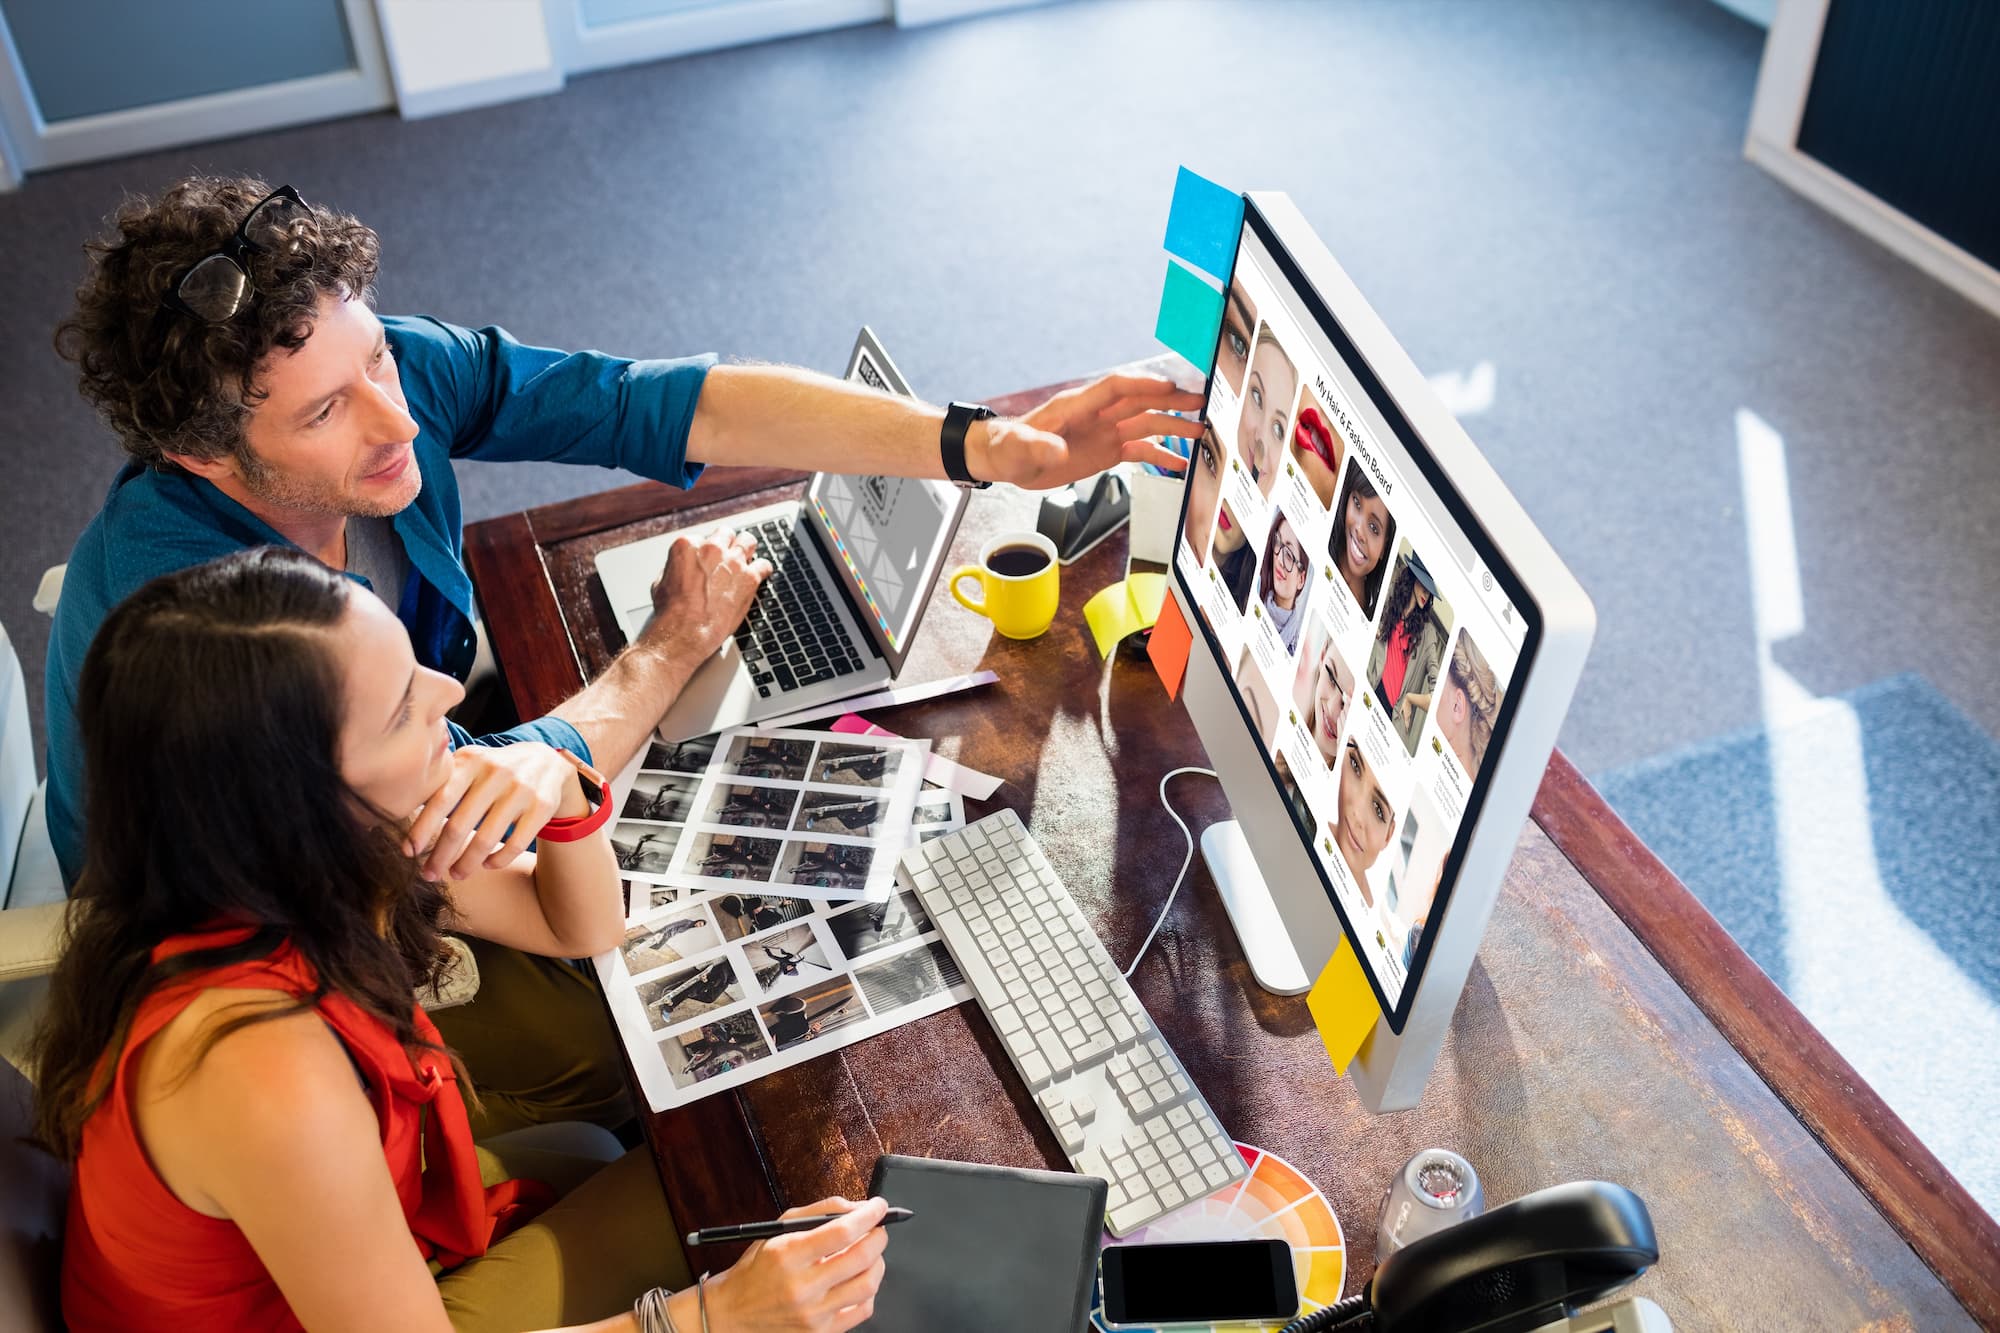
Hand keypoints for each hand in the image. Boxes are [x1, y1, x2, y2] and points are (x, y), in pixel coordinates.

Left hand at [404, 743, 574, 880]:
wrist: (547, 760)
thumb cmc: (494, 771)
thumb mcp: (470, 765)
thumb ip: (444, 782)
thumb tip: (399, 815)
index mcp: (471, 761)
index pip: (439, 801)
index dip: (421, 830)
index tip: (409, 853)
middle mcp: (496, 772)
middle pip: (459, 825)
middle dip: (440, 856)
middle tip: (429, 874)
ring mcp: (522, 788)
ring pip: (486, 839)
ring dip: (466, 864)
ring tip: (456, 875)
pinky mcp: (542, 805)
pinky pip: (515, 843)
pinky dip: (498, 860)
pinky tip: (487, 865)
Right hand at [641, 526, 772, 666]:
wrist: (686, 630)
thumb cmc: (672, 612)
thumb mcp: (661, 582)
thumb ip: (676, 568)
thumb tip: (681, 569)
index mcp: (688, 545)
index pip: (701, 538)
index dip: (705, 552)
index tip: (707, 562)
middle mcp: (712, 548)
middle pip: (726, 534)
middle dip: (726, 544)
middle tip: (726, 557)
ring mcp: (733, 561)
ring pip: (748, 541)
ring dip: (746, 549)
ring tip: (745, 559)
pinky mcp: (750, 578)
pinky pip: (764, 565)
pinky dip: (762, 570)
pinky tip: (759, 575)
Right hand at [700, 1196, 888, 1331]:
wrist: (733, 1313)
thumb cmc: (758, 1268)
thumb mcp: (780, 1229)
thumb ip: (821, 1212)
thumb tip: (859, 1209)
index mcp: (788, 1255)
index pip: (842, 1231)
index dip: (869, 1215)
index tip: (879, 1206)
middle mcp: (801, 1287)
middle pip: (861, 1257)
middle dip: (879, 1237)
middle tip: (878, 1229)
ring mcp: (813, 1315)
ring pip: (868, 1285)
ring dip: (877, 1263)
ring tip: (869, 1255)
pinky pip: (863, 1310)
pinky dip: (868, 1292)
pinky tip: (857, 1281)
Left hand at [973, 372, 1204, 488]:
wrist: (1005, 460)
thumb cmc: (1007, 448)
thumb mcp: (1016, 449)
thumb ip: (1034, 447)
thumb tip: (1055, 450)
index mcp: (1076, 405)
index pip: (1115, 387)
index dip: (1142, 384)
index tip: (1168, 387)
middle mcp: (1096, 415)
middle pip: (1140, 401)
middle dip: (1170, 401)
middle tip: (1201, 403)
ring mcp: (1104, 432)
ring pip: (1146, 424)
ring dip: (1173, 427)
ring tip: (1201, 432)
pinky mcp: (1106, 451)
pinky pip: (1139, 451)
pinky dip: (1160, 456)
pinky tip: (1180, 464)